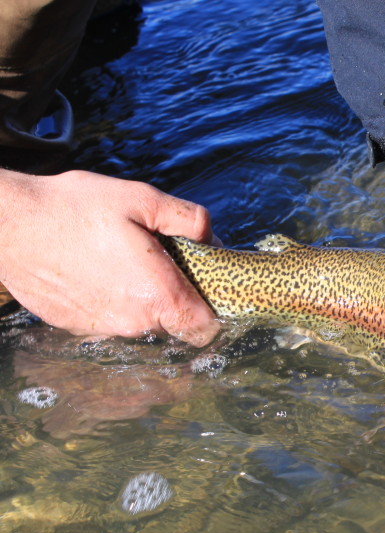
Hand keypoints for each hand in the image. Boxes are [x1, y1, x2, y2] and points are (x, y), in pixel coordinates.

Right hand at [0, 169, 219, 344]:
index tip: (203, 288)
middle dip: (173, 294)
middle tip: (157, 259)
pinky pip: (108, 317)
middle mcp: (133, 321)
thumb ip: (189, 219)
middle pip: (173, 322)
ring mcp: (102, 327)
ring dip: (140, 296)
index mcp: (159, 296)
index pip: (205, 329)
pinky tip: (93, 268)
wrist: (7, 224)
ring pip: (139, 320)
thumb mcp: (142, 199)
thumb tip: (211, 237)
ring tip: (119, 258)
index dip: (211, 311)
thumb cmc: (75, 208)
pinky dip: (109, 298)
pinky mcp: (76, 326)